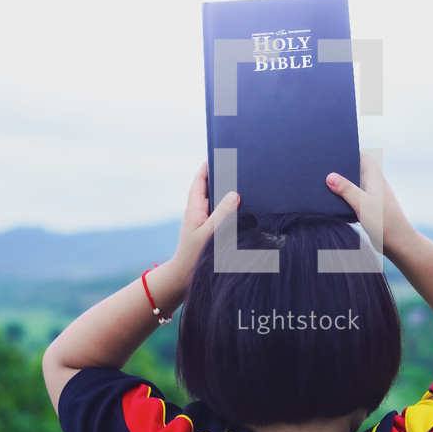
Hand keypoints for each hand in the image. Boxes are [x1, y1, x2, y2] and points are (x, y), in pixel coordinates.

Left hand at [171, 162, 239, 280]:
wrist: (184, 280)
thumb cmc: (194, 256)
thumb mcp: (209, 234)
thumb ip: (222, 214)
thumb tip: (235, 194)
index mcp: (195, 207)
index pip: (201, 179)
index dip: (209, 164)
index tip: (221, 152)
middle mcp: (199, 211)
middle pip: (211, 187)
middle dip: (223, 176)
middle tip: (241, 166)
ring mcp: (205, 221)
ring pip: (218, 201)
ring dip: (229, 193)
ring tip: (248, 184)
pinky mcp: (211, 231)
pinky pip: (222, 214)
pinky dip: (232, 209)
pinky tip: (247, 210)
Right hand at [326, 153, 417, 257]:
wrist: (399, 244)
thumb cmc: (385, 223)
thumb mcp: (363, 204)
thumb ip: (346, 190)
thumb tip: (330, 177)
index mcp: (376, 179)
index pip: (364, 158)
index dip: (351, 153)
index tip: (335, 152)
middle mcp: (375, 186)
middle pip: (358, 171)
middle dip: (343, 169)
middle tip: (325, 168)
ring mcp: (373, 198)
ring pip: (356, 186)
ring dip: (344, 185)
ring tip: (325, 184)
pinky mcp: (370, 210)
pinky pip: (356, 199)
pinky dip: (346, 198)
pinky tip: (335, 203)